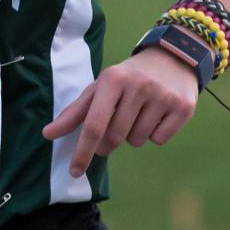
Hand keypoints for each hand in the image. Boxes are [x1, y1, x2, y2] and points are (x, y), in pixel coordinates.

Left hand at [42, 46, 200, 178]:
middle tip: (114, 128)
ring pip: (137, 141)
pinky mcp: (183, 107)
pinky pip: (159, 139)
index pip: (94, 124)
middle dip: (109, 142)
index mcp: (113, 79)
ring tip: (139, 113)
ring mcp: (163, 96)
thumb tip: (47, 134)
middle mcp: (138, 86)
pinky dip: (154, 134)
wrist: (172, 58)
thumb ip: (75, 112)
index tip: (74, 171)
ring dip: (133, 136)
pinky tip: (157, 114)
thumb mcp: (100, 88)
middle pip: (115, 137)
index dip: (83, 151)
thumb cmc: (127, 78)